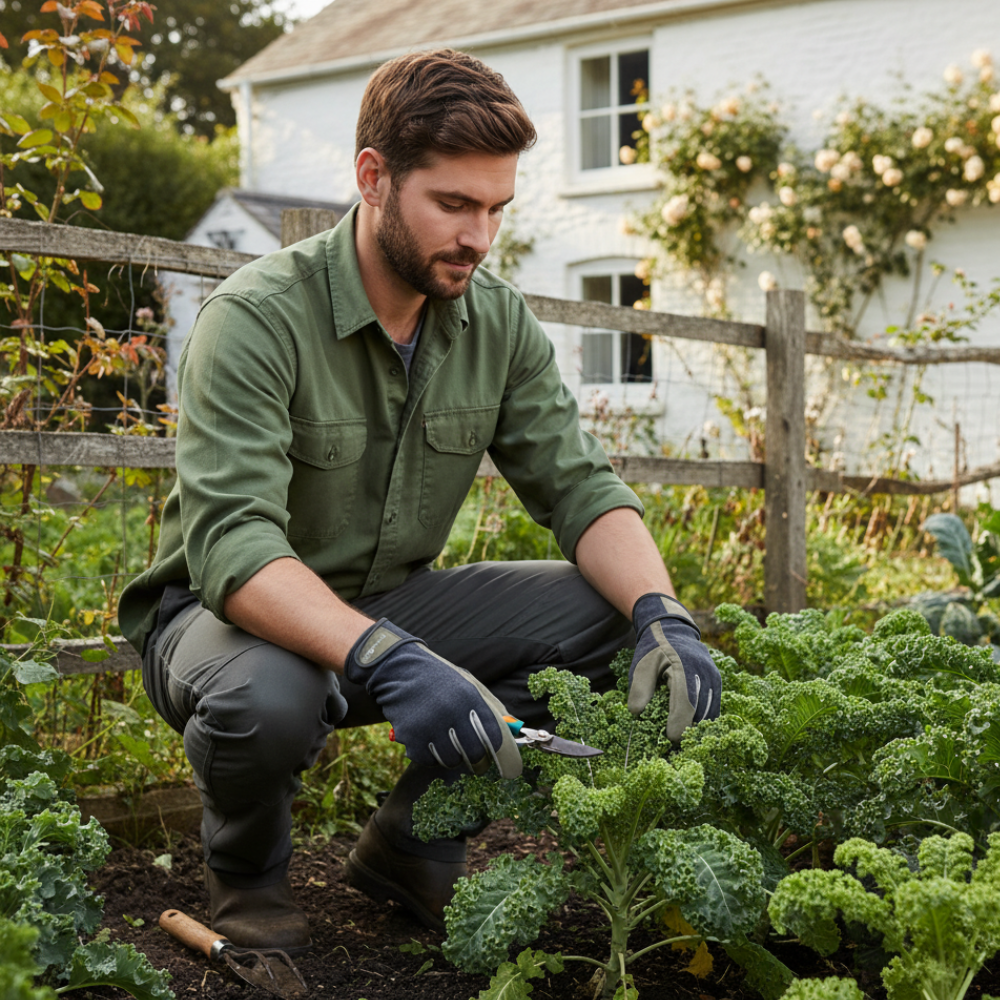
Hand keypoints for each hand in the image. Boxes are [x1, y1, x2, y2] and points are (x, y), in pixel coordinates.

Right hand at [345, 618, 522, 777]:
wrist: (400, 671)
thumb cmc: (439, 680)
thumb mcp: (468, 684)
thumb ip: (491, 706)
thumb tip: (515, 728)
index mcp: (469, 698)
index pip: (493, 737)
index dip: (496, 751)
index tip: (496, 757)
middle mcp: (451, 712)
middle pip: (474, 754)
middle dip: (477, 762)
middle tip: (476, 761)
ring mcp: (430, 726)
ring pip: (451, 761)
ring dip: (452, 758)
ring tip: (448, 745)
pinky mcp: (411, 737)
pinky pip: (428, 760)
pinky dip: (430, 756)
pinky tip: (429, 741)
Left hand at [628, 593, 720, 740]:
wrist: (673, 630)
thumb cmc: (654, 650)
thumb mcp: (641, 665)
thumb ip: (639, 689)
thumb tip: (638, 715)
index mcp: (683, 668)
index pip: (685, 705)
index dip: (678, 726)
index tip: (667, 739)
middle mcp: (703, 674)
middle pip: (700, 713)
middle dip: (687, 732)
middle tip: (672, 746)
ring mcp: (713, 678)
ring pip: (710, 713)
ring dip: (697, 728)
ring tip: (681, 739)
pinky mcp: (717, 683)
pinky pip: (714, 708)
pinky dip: (703, 720)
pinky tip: (690, 727)